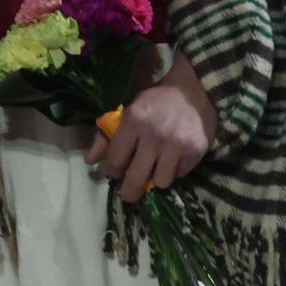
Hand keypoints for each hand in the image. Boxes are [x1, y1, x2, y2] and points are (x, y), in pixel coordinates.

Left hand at [85, 49, 217, 202]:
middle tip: (128, 194)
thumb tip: (90, 161)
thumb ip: (105, 136)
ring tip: (156, 168)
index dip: (112, 170)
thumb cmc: (155, 102)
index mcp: (134, 120)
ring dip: (156, 178)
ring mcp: (177, 145)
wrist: (193, 92)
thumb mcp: (127, 111)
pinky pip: (179, 175)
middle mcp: (155, 135)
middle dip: (130, 192)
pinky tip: (173, 158)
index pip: (115, 160)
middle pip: (136, 179)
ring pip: (161, 182)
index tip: (115, 172)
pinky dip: (174, 171)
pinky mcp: (195, 152)